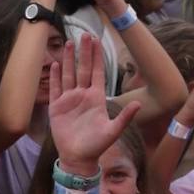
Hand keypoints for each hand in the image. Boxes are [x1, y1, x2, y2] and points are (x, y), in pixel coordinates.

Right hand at [49, 34, 140, 173]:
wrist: (78, 158)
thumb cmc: (96, 146)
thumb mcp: (113, 131)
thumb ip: (124, 117)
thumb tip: (138, 104)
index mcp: (96, 98)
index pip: (97, 72)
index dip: (97, 57)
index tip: (97, 41)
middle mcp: (83, 95)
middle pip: (83, 68)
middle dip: (84, 52)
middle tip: (84, 35)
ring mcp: (69, 100)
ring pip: (68, 75)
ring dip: (68, 60)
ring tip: (68, 44)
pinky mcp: (57, 107)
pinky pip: (55, 88)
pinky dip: (55, 77)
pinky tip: (55, 64)